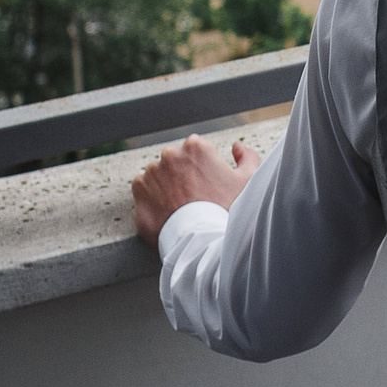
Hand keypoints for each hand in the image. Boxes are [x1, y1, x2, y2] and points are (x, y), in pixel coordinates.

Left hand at [130, 135, 261, 248]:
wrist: (200, 239)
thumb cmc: (226, 209)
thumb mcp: (248, 180)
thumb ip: (246, 156)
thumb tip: (236, 147)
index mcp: (196, 147)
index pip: (197, 149)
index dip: (204, 166)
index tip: (207, 181)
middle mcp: (170, 155)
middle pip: (177, 160)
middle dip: (184, 173)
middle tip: (195, 195)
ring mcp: (152, 172)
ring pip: (159, 174)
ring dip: (167, 184)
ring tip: (180, 205)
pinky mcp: (138, 190)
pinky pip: (144, 188)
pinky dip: (153, 196)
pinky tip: (167, 209)